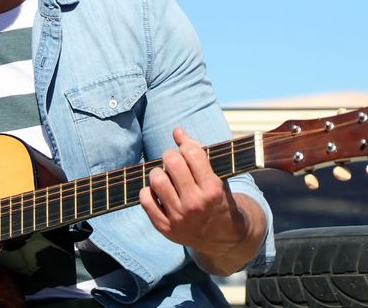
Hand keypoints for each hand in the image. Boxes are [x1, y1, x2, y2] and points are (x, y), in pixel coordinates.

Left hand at [139, 127, 264, 274]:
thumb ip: (198, 152)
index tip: (187, 153)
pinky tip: (157, 192)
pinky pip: (145, 200)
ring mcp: (179, 217)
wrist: (222, 237)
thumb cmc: (218, 200)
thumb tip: (176, 131)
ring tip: (164, 177)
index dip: (186, 147)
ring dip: (158, 173)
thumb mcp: (216, 176)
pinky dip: (148, 191)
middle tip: (174, 163)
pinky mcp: (165, 228)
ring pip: (156, 179)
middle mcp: (195, 203)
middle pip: (171, 162)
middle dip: (170, 156)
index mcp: (212, 188)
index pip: (191, 152)